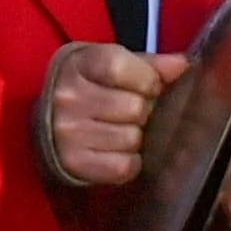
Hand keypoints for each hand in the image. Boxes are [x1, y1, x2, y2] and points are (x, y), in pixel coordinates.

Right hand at [39, 41, 186, 189]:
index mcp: (78, 65)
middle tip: (131, 111)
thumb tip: (183, 65)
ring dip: (135, 137)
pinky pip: (123, 167)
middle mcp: (68, 98)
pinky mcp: (74, 163)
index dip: (146, 78)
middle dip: (142, 110)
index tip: (147, 85)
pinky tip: (118, 151)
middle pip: (134, 107)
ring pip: (131, 138)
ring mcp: (68, 133)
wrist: (47, 123)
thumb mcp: (111, 64)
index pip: (120, 66)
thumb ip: (149, 64)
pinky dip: (129, 162)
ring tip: (120, 130)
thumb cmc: (88, 87)